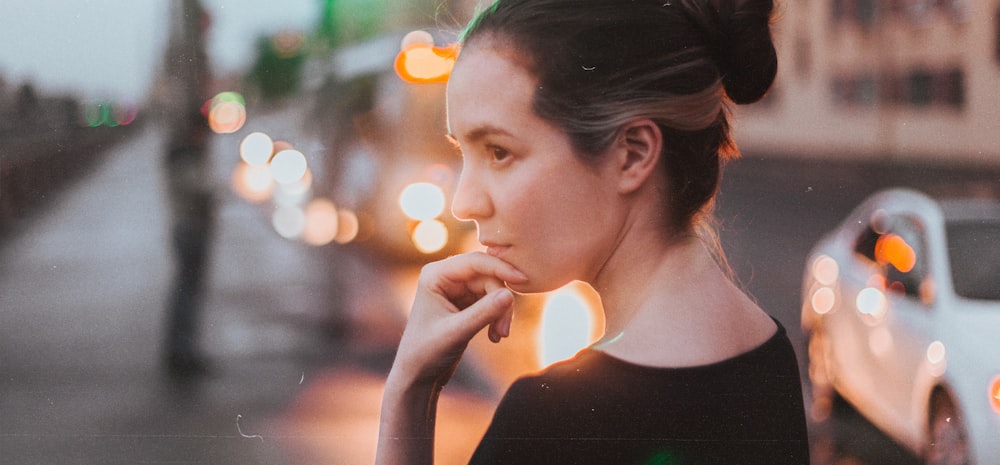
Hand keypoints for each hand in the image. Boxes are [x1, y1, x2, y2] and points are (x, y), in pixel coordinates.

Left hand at [390, 252, 527, 388]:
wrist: (418, 374)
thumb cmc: (427, 352)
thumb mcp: (456, 332)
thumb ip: (483, 313)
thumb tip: (509, 294)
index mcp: (435, 274)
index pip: (475, 261)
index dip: (500, 268)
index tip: (523, 280)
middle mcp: (446, 276)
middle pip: (488, 276)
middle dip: (500, 301)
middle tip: (504, 330)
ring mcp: (456, 289)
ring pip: (493, 289)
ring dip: (501, 312)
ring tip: (499, 336)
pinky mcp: (465, 302)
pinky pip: (491, 300)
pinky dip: (497, 316)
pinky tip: (495, 336)